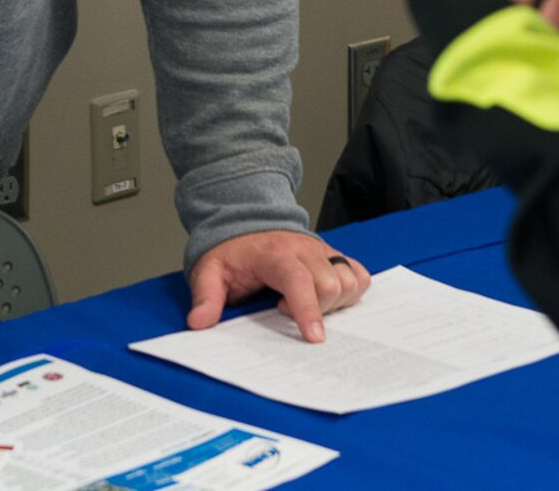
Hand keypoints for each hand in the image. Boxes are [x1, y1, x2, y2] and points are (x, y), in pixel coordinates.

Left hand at [187, 230, 371, 342]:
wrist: (246, 221)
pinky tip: (329, 299)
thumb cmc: (231, 251)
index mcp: (274, 253)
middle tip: (284, 309)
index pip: (298, 279)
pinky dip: (351, 290)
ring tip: (306, 303)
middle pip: (331, 284)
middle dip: (317, 310)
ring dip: (335, 302)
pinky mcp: (333, 255)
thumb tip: (199, 323)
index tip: (314, 337)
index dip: (308, 309)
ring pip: (349, 281)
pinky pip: (359, 274)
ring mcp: (322, 251)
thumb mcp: (209, 271)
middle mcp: (304, 249)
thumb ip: (206, 297)